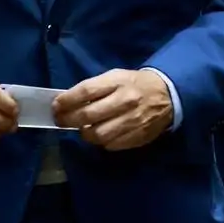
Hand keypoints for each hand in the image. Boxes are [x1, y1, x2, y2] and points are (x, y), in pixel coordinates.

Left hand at [53, 68, 173, 149]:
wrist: (168, 95)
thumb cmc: (135, 84)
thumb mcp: (116, 77)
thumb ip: (94, 88)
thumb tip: (67, 102)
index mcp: (118, 82)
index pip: (86, 91)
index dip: (67, 100)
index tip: (55, 106)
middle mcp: (125, 101)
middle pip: (88, 115)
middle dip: (68, 120)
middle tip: (60, 121)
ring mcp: (132, 121)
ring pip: (98, 135)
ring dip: (85, 134)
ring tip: (82, 129)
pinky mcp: (137, 136)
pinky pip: (111, 145)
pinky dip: (101, 142)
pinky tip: (100, 135)